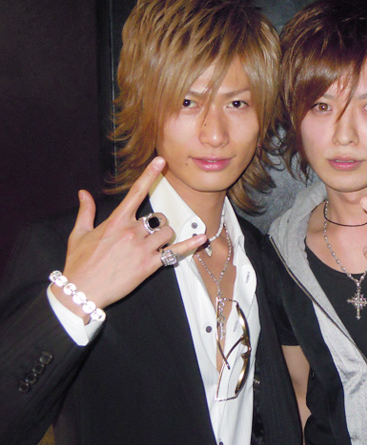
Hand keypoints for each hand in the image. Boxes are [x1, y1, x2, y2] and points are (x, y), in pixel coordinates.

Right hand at [55, 157, 206, 319]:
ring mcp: (142, 248)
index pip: (136, 192)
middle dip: (157, 224)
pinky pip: (175, 252)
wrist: (81, 291)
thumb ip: (85, 211)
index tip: (161, 161)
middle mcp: (131, 232)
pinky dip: (189, 245)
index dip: (149, 174)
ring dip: (165, 236)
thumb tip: (83, 193)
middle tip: (148, 234)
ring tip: (153, 246)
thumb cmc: (79, 263)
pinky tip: (202, 238)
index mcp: (116, 221)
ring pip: (167, 232)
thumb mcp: (78, 234)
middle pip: (158, 217)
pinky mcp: (149, 265)